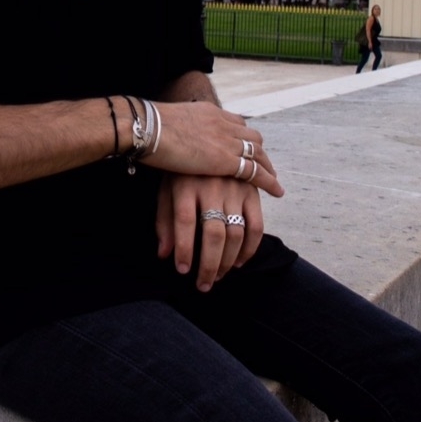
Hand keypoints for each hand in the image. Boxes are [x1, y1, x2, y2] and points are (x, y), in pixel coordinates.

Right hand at [150, 102, 283, 198]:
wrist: (147, 127)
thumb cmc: (147, 127)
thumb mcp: (169, 124)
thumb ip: (177, 132)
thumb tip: (169, 140)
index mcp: (208, 112)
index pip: (235, 122)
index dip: (243, 136)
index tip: (247, 147)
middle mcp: (222, 123)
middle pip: (251, 136)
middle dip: (260, 152)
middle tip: (265, 165)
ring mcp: (226, 141)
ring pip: (256, 153)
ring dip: (267, 166)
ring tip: (273, 179)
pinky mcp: (225, 161)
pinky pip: (255, 171)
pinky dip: (268, 181)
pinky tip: (277, 190)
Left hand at [156, 173, 267, 291]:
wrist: (206, 136)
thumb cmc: (181, 170)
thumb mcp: (166, 189)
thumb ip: (164, 221)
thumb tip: (165, 255)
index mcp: (186, 184)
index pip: (184, 222)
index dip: (184, 249)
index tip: (183, 270)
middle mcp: (212, 187)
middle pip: (213, 233)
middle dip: (209, 265)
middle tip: (203, 285)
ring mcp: (235, 188)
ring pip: (235, 234)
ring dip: (228, 262)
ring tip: (218, 276)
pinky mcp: (251, 191)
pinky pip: (256, 226)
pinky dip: (250, 248)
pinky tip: (239, 262)